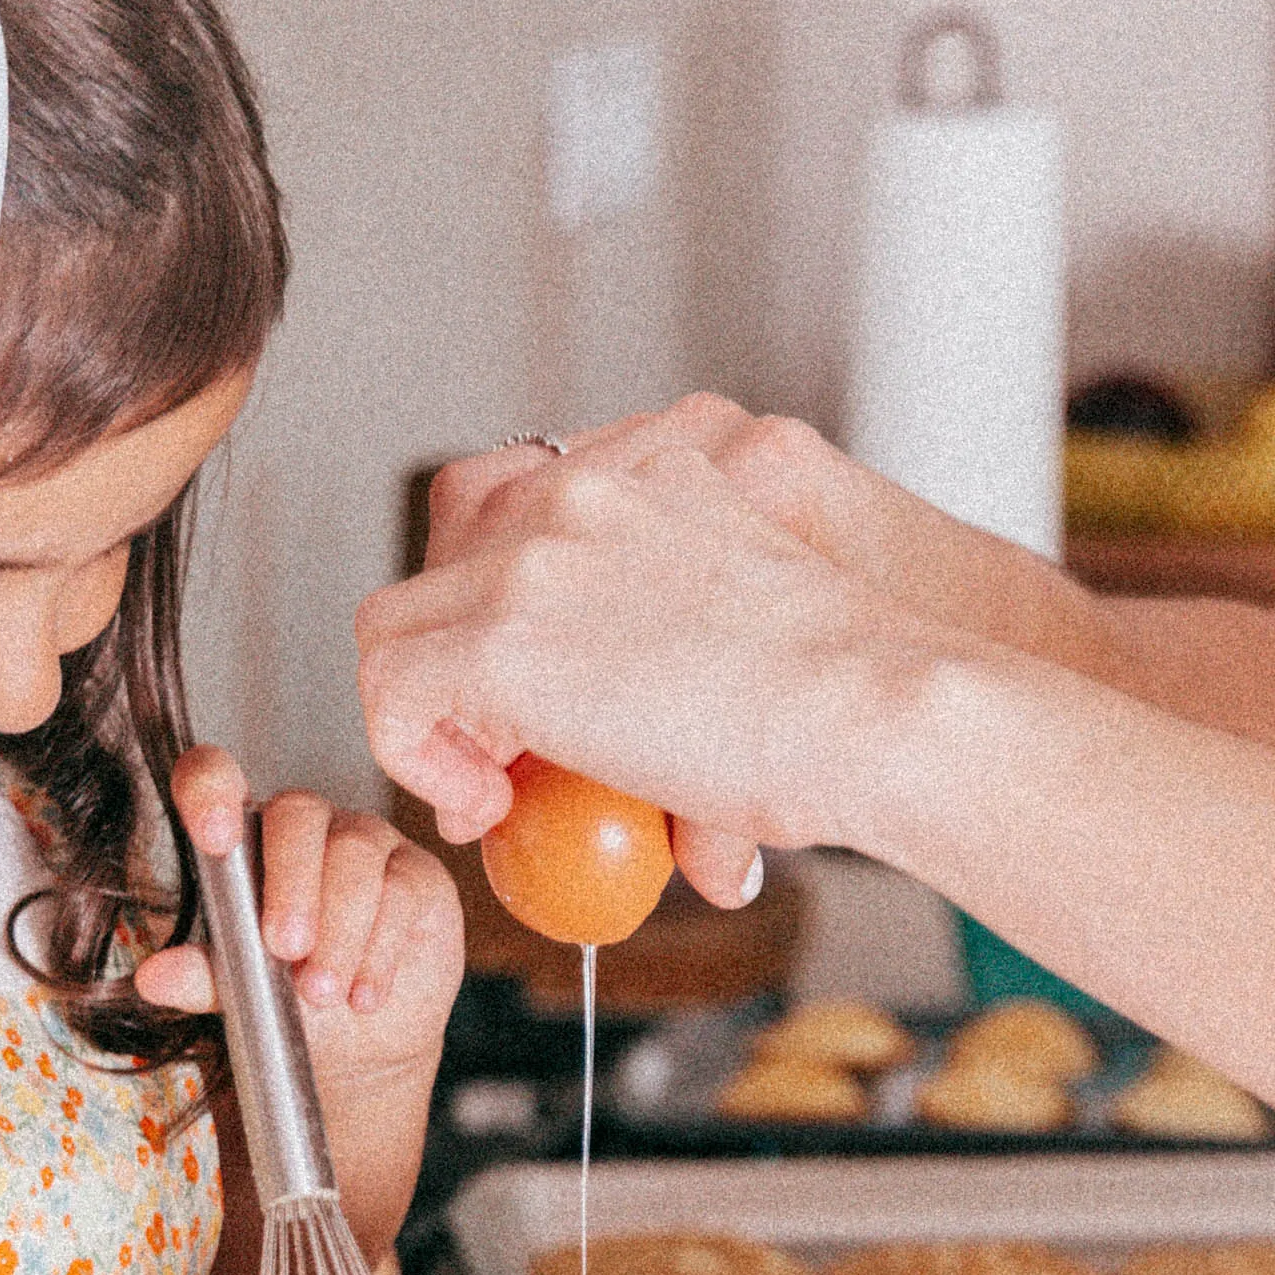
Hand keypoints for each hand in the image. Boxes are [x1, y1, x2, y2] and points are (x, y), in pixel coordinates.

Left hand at [135, 753, 464, 1261]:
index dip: (211, 791)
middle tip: (285, 951)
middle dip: (292, 883)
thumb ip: (202, 976)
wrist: (360, 1043)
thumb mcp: (239, 990)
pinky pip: (402, 891)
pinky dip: (379, 951)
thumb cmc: (288, 998)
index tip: (214, 838)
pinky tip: (364, 996)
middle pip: (298, 813)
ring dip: (339, 929)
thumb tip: (154, 977)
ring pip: (356, 853)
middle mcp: (304, 824)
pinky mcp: (416, 873)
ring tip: (323, 995)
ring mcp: (366, 841)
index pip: (216, 778)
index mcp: (243, 836)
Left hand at [365, 414, 918, 897]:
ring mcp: (534, 556)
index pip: (521, 499)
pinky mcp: (499, 639)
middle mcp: (584, 488)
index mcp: (659, 467)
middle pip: (447, 547)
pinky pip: (391, 691)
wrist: (882, 709)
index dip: (501, 593)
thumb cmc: (861, 697)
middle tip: (500, 749)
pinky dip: (414, 757)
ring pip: (398, 620)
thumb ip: (689, 658)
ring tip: (495, 787)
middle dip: (456, 649)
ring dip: (430, 707)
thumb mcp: (764, 629)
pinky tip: (487, 807)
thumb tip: (674, 794)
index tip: (533, 682)